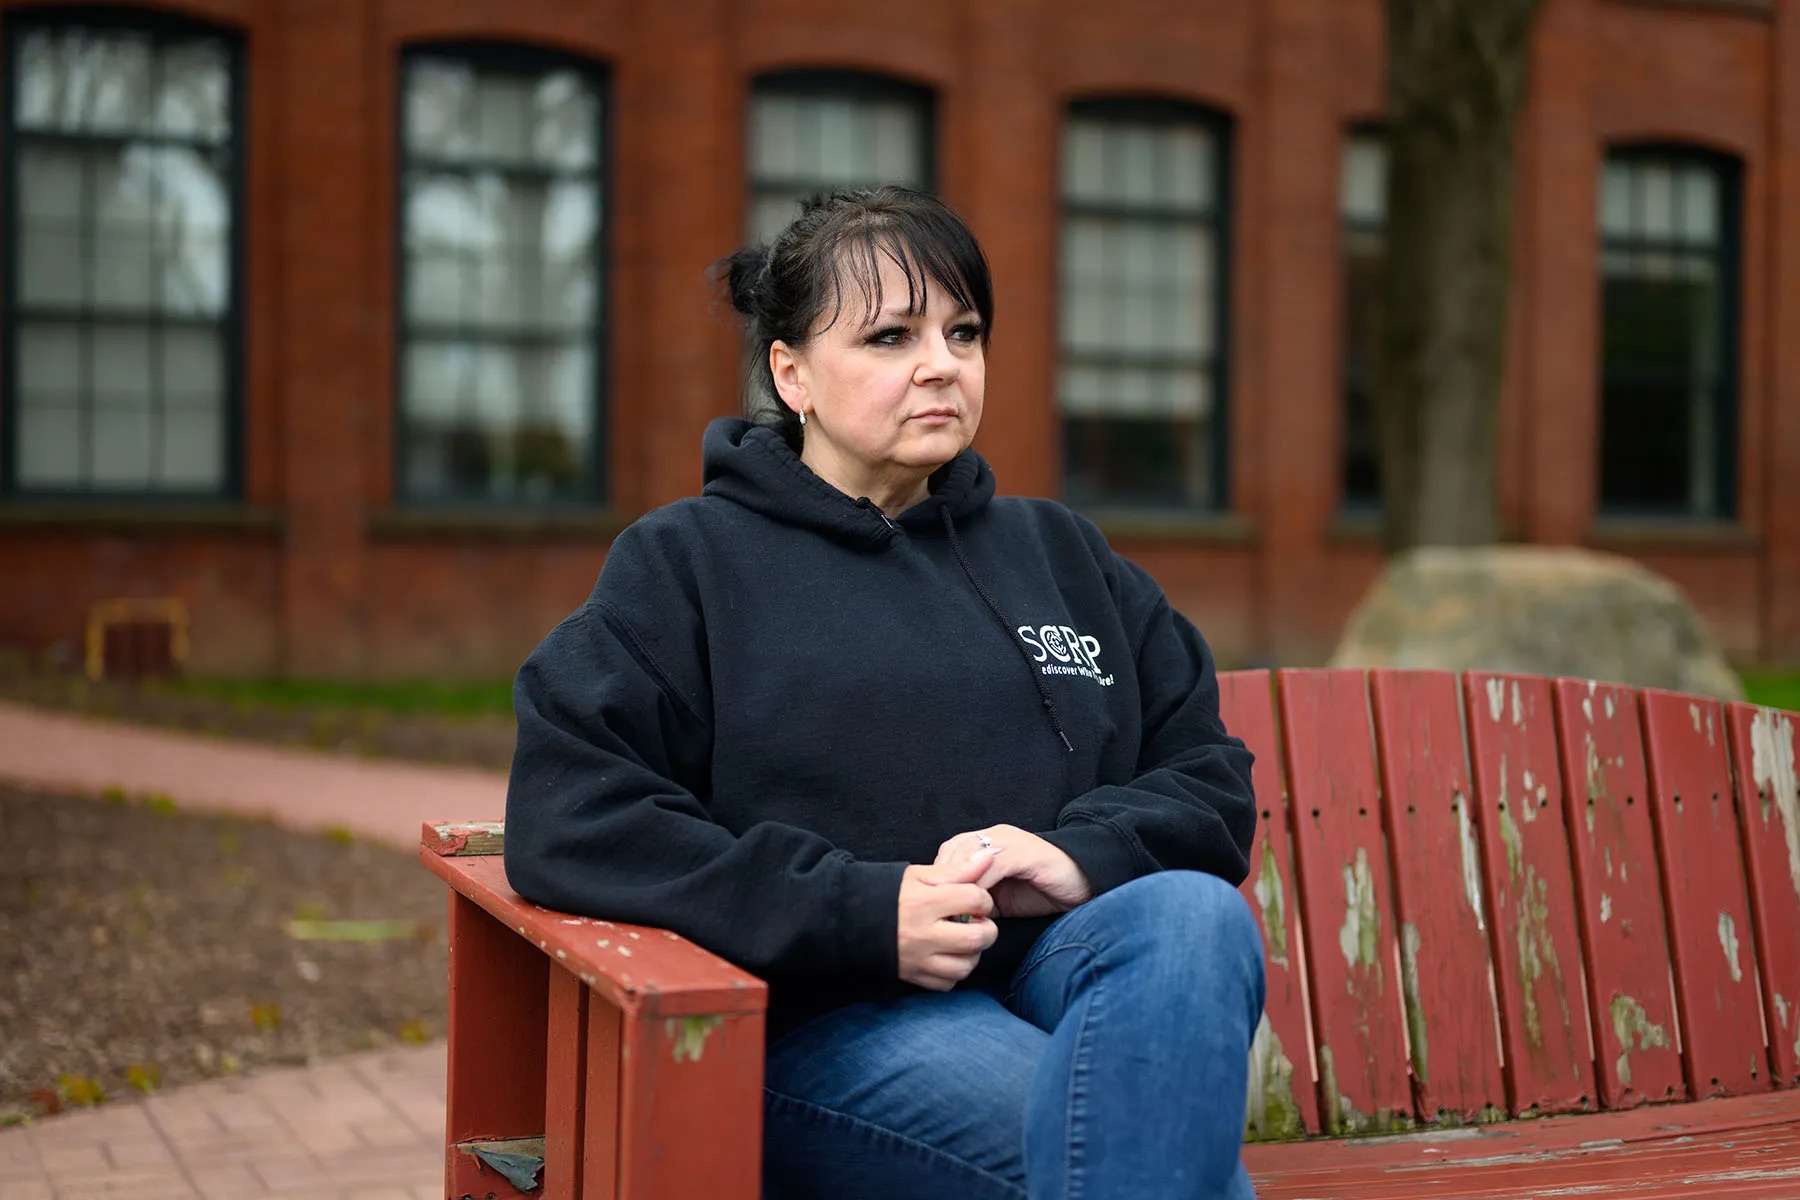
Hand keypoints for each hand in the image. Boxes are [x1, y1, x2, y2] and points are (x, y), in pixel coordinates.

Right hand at [896, 852, 997, 990]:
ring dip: (972, 953)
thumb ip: (957, 869)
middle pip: (977, 938)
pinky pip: (947, 983)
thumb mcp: (920, 875)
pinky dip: (954, 972)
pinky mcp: (913, 976)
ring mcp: (918, 959)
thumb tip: (989, 857)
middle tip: (977, 922)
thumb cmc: (889, 892)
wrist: (852, 917)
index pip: (975, 900)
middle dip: (987, 929)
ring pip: (965, 966)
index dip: (983, 898)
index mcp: (925, 902)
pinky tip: (948, 955)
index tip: (975, 899)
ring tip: (963, 940)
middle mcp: (923, 934)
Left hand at [933, 825, 1093, 917]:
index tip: (933, 906)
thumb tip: (952, 914)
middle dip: (943, 881)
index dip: (938, 879)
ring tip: (956, 910)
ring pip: (968, 855)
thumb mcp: (1002, 897)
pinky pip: (992, 864)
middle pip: (953, 851)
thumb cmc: (1044, 891)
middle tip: (941, 910)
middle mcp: (995, 837)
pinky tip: (978, 906)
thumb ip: (978, 898)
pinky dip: (980, 885)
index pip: (948, 854)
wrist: (1086, 883)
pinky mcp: (1024, 852)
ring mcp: (1010, 841)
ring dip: (959, 884)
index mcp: (987, 843)